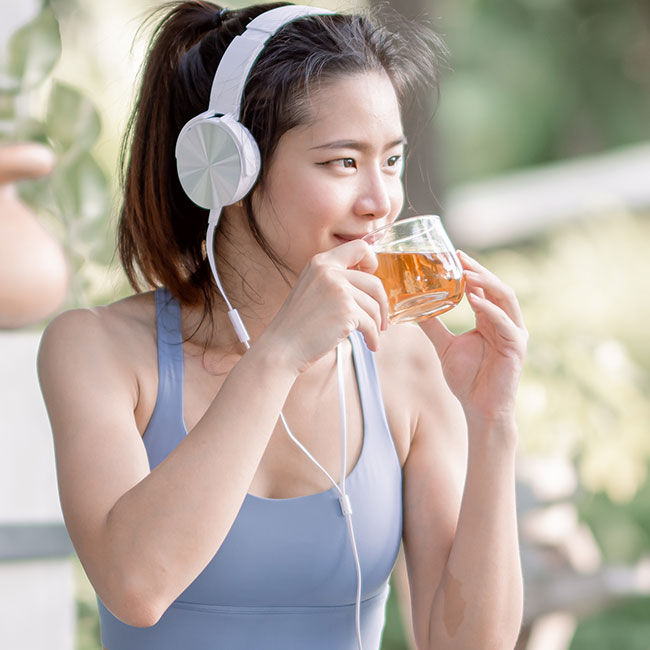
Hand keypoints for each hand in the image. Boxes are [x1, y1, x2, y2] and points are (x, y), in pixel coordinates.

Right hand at [259, 239, 388, 372]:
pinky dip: (373, 337)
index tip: (372, 281)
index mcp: (321, 262)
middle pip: (374, 282)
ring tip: (370, 336)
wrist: (282, 347)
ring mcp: (339, 290)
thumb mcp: (312, 289)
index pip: (359, 247)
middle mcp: (330, 271)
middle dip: (382, 304)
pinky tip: (370, 344)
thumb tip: (370, 282)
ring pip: (374, 306)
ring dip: (376, 325)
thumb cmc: (297, 325)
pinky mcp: (347, 311)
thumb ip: (335, 279)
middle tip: (381, 320)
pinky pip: (371, 324)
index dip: (372, 263)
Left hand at [418, 251, 527, 424]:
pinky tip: (474, 300)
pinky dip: (490, 309)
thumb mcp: (444, 346)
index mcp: (491, 319)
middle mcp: (506, 322)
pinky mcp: (516, 346)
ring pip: (505, 298)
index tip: (453, 255)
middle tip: (459, 257)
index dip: (471, 270)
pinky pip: (505, 322)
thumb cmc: (467, 379)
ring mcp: (514, 333)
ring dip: (486, 283)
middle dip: (478, 270)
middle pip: (496, 287)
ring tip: (467, 273)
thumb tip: (412, 309)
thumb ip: (432, 326)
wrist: (480, 408)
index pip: (483, 287)